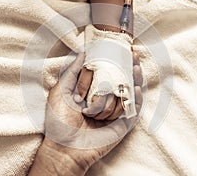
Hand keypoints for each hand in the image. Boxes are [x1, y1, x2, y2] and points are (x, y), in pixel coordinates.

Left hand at [29, 52, 142, 175]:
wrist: (64, 149)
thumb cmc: (59, 122)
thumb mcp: (60, 91)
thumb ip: (71, 72)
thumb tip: (82, 52)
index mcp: (90, 92)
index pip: (105, 72)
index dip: (113, 60)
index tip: (118, 47)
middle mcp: (104, 100)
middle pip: (120, 80)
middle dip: (127, 66)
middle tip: (131, 53)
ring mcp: (114, 111)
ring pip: (128, 92)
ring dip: (134, 78)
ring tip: (136, 65)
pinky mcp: (121, 124)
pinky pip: (132, 110)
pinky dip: (137, 99)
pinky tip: (136, 87)